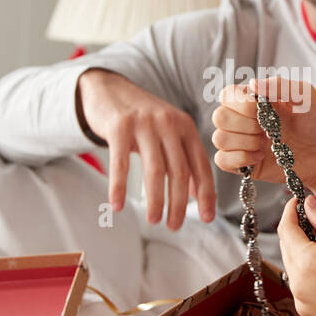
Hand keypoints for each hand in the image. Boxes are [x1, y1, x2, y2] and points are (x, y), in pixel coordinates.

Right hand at [77, 68, 216, 228]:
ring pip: (155, 170)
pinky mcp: (119, 126)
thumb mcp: (168, 133)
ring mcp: (144, 123)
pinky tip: (117, 206)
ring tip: (153, 220)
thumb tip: (196, 194)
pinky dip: (119, 188)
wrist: (108, 89)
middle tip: (174, 226)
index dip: (206, 194)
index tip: (207, 218)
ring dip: (155, 200)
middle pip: (179, 171)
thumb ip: (183, 159)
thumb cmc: (141, 119)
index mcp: (185, 127)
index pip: (201, 165)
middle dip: (179, 203)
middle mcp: (168, 123)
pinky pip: (120, 164)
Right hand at [210, 76, 315, 205]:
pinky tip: (259, 156)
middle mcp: (245, 120)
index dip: (240, 103)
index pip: (227, 95)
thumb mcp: (305, 95)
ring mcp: (243, 142)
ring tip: (264, 144)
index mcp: (254, 100)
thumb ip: (280, 85)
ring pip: (219, 138)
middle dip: (242, 124)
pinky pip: (221, 160)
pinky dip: (239, 158)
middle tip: (265, 129)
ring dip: (243, 141)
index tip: (261, 109)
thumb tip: (252, 84)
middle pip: (219, 116)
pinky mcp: (245, 163)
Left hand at [277, 194, 315, 315]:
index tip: (298, 202)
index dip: (291, 212)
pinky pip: (304, 290)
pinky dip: (312, 277)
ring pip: (295, 270)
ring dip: (307, 256)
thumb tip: (309, 205)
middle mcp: (299, 288)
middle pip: (288, 250)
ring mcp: (304, 306)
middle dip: (299, 233)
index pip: (286, 230)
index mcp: (308, 264)